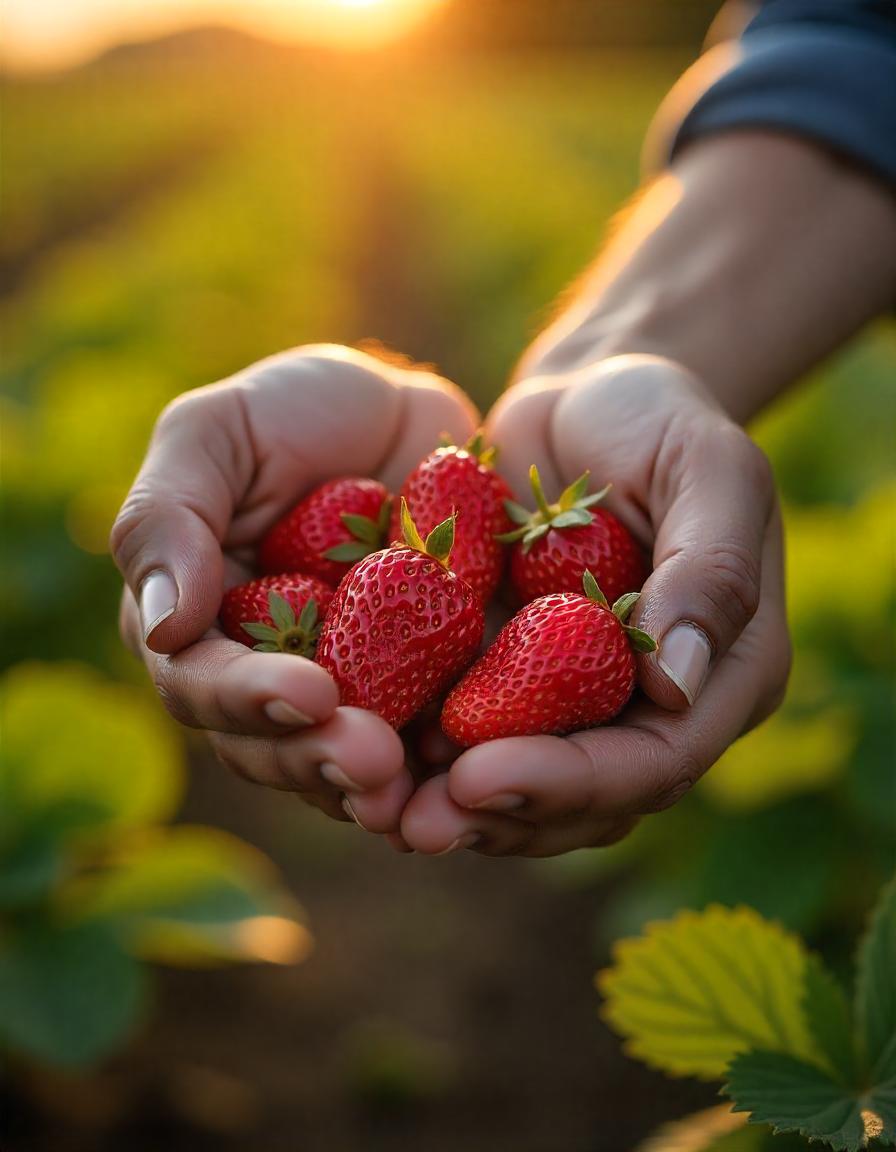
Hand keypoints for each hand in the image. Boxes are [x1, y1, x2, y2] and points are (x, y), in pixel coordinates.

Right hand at [112, 345, 478, 830]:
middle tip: (373, 762)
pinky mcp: (420, 693)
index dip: (249, 698)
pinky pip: (426, 746)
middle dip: (319, 757)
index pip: (202, 683)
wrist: (413, 416)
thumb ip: (169, 517)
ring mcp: (348, 690)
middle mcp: (266, 672)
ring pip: (343, 763)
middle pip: (272, 744)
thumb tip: (162, 631)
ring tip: (415, 792)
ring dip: (375, 787)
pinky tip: (470, 769)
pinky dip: (443, 766)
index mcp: (200, 622)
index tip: (311, 692)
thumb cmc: (299, 410)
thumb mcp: (218, 431)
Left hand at [398, 355, 790, 856]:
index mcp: (723, 675)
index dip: (569, 782)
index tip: (480, 775)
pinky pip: (472, 728)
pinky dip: (423, 750)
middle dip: (500, 815)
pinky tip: (362, 744)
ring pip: (525, 784)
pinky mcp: (513, 674)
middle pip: (584, 798)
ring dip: (453, 805)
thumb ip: (710, 569)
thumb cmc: (659, 419)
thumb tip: (678, 686)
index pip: (653, 760)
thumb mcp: (707, 468)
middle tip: (415, 825)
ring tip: (376, 807)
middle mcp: (652, 708)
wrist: (585, 399)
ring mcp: (580, 698)